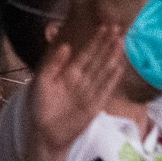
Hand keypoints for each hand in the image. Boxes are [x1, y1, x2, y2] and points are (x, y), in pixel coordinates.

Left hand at [28, 20, 127, 153]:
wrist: (44, 134)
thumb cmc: (40, 107)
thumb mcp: (42, 81)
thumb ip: (53, 63)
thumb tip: (66, 45)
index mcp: (69, 72)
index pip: (86, 53)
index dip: (96, 40)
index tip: (105, 26)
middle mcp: (83, 79)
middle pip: (98, 58)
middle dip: (107, 44)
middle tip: (118, 28)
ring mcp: (91, 91)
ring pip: (104, 70)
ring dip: (113, 56)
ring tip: (121, 42)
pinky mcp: (95, 105)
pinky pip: (106, 88)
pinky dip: (113, 78)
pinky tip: (120, 66)